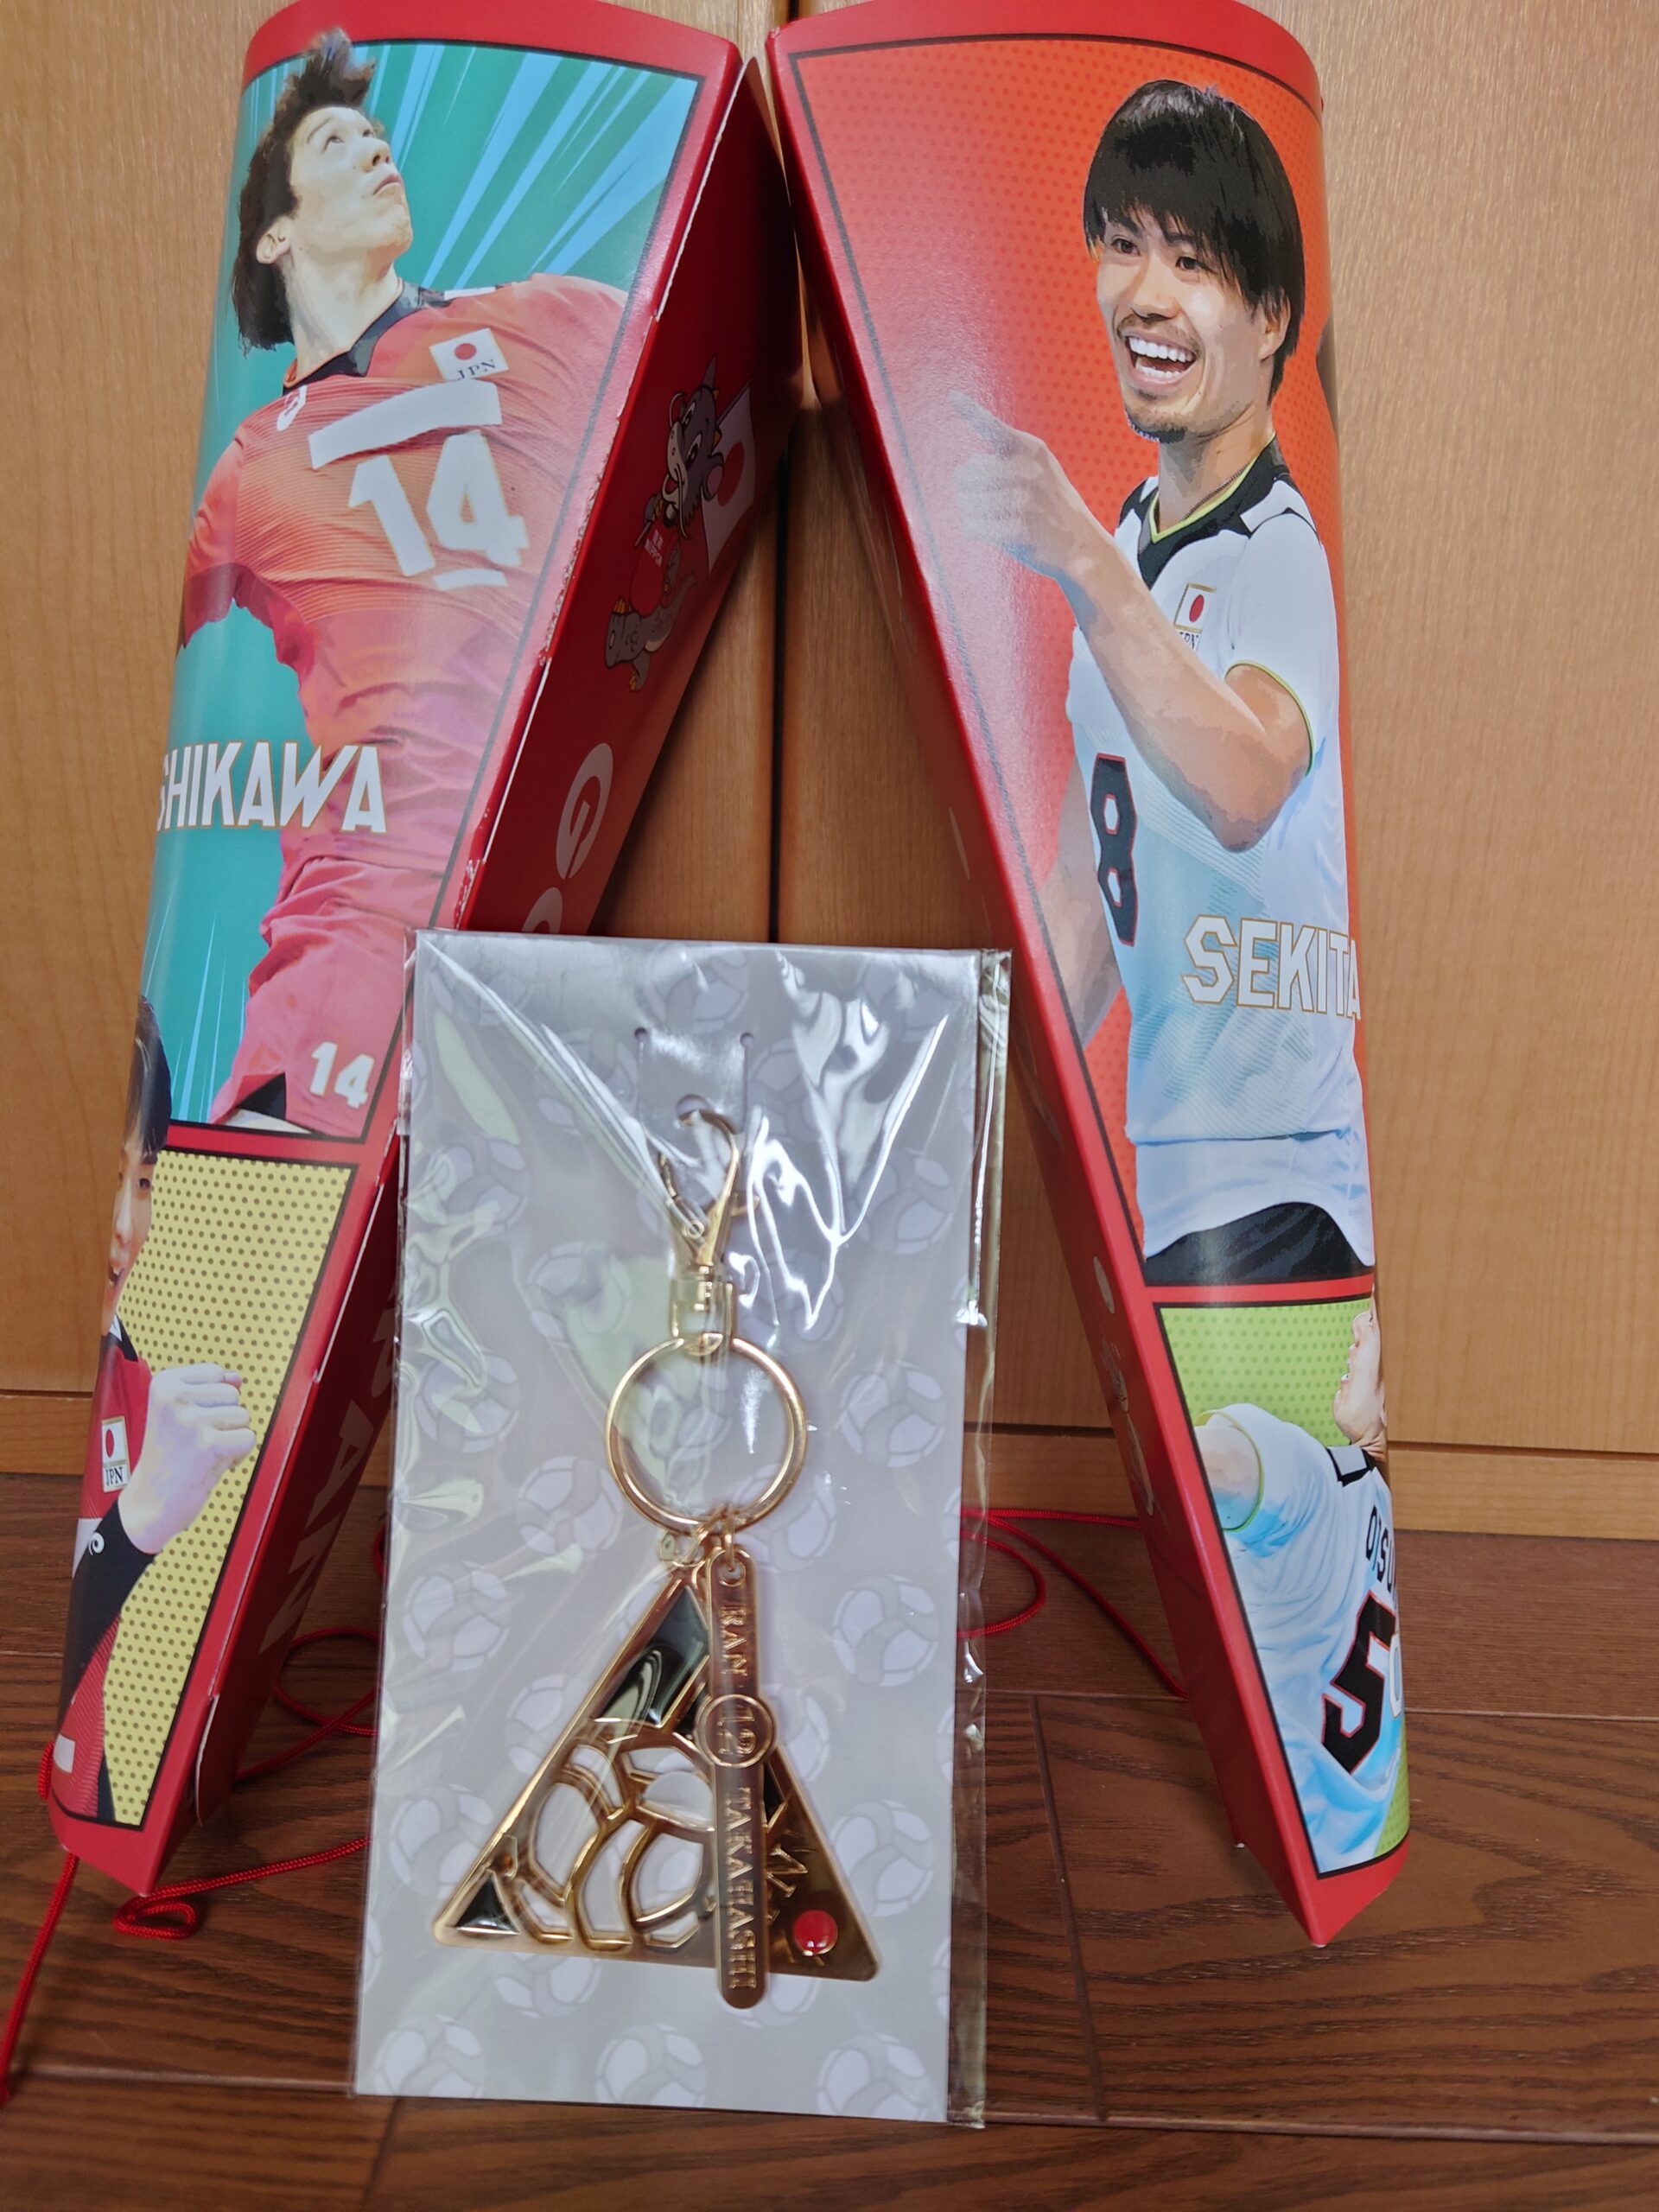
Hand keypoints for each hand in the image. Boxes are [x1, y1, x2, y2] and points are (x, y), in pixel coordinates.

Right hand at [118, 1363, 255, 1554]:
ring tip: (201, 1454)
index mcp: (163, 1383)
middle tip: (195, 1443)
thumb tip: (236, 1377)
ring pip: (243, 1416)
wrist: (149, 1503)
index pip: (216, 1373)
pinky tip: (212, 1464)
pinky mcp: (208, 1444)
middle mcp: (174, 1397)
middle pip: (233, 1394)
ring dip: (230, 1438)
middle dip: (224, 1420)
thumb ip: (207, 1391)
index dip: (213, 1400)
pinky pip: (248, 1438)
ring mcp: (191, 1420)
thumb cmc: (167, 1459)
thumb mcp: (178, 1415)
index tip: (188, 1423)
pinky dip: (237, 1455)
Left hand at [951, 391, 1103, 586]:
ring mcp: (1024, 501)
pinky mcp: (1018, 531)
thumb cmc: (1051, 504)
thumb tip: (961, 472)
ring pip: (965, 503)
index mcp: (1031, 450)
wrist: (1080, 544)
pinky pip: (972, 527)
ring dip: (969, 512)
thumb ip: (1006, 461)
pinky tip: (987, 532)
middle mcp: (1027, 471)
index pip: (995, 429)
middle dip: (966, 489)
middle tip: (981, 501)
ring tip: (990, 517)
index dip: (972, 413)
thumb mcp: (1040, 469)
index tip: (952, 396)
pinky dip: (974, 531)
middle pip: (965, 473)